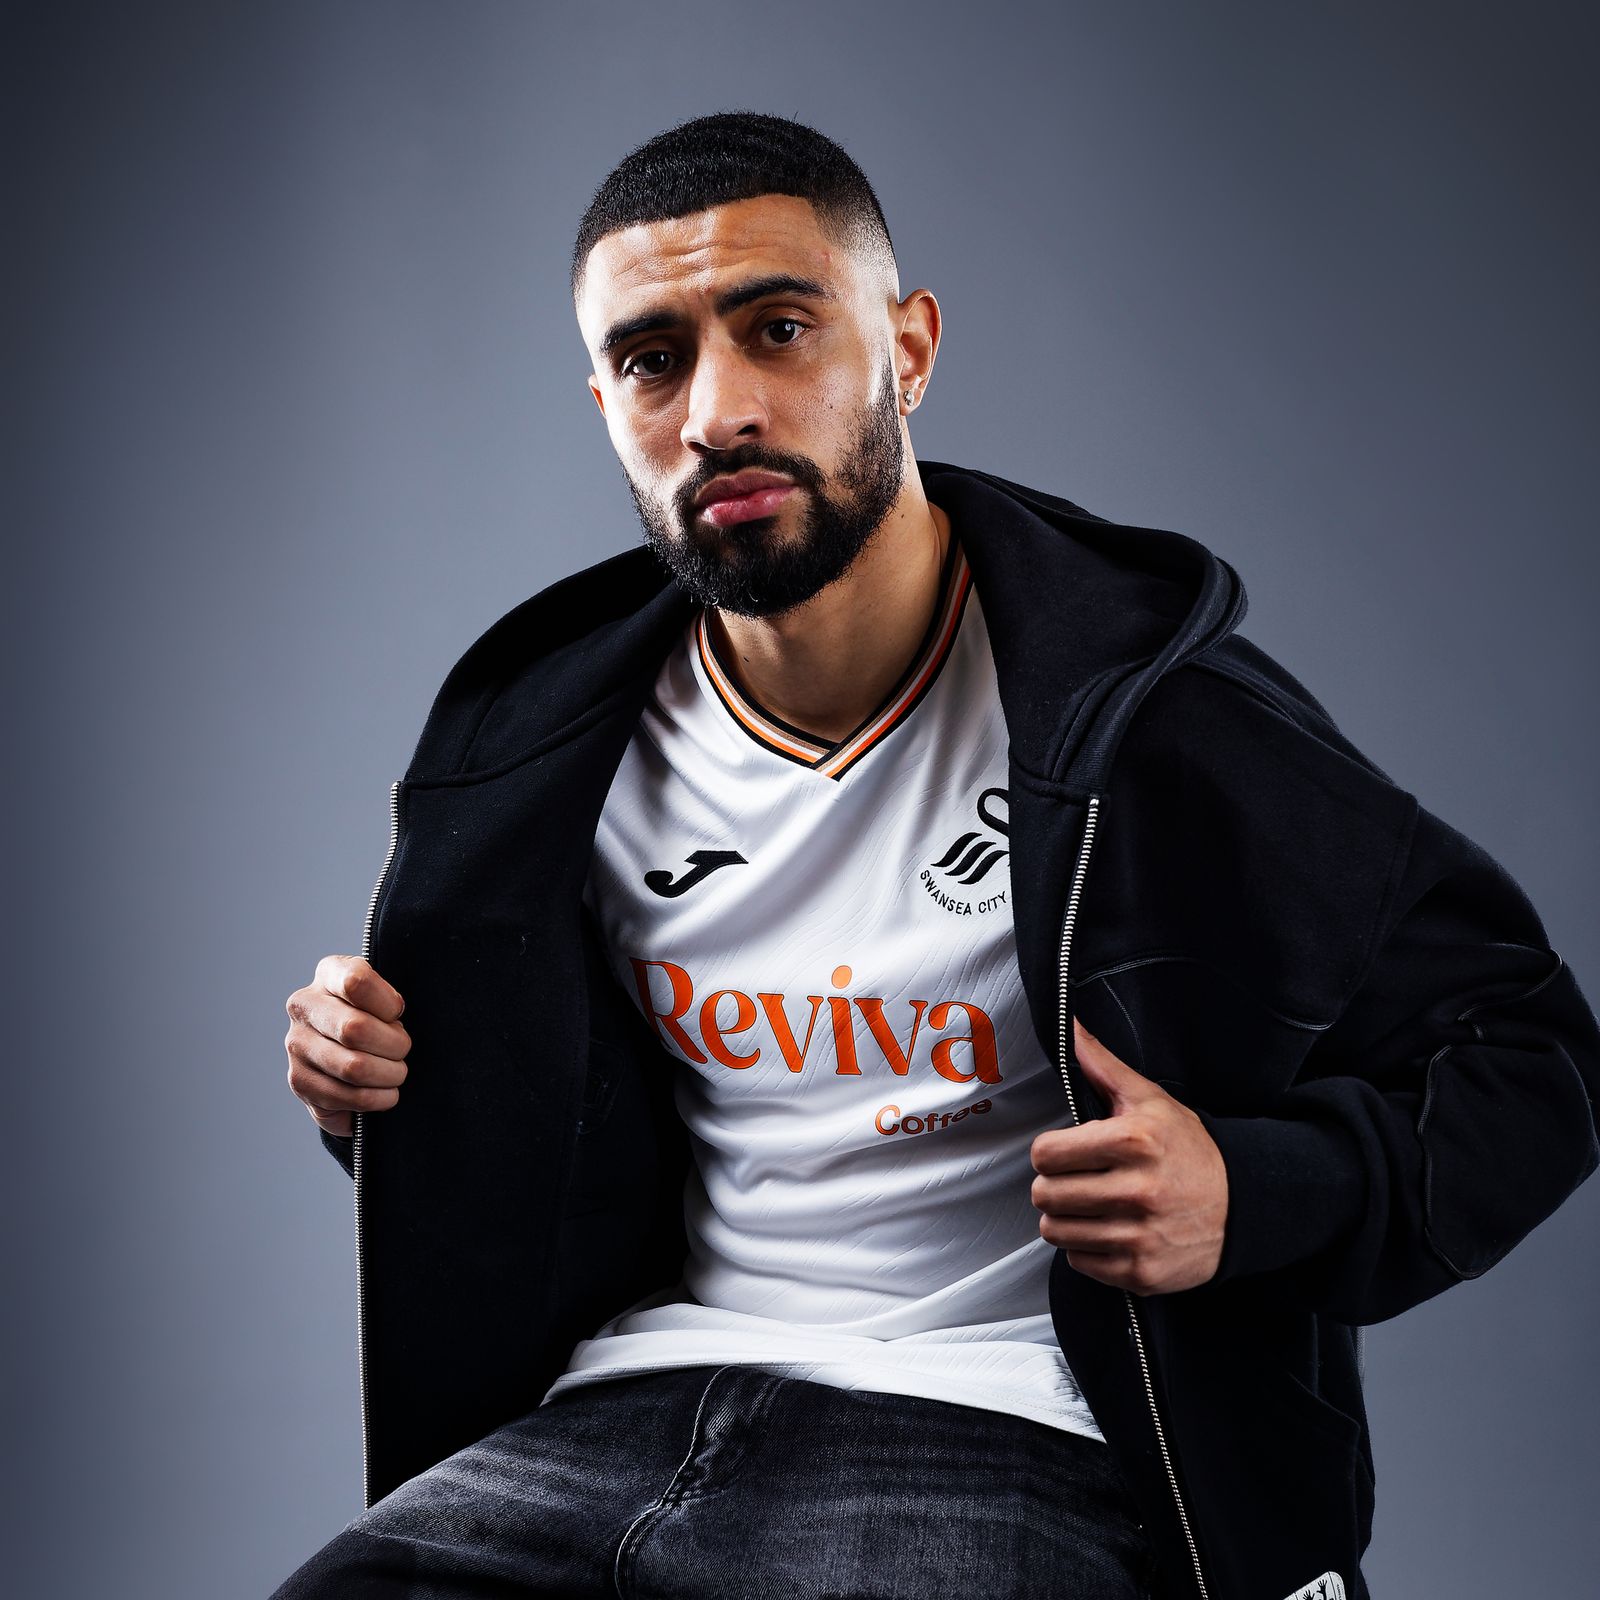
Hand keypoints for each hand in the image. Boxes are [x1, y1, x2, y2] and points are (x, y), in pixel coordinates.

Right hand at [284, 955, 409, 1136]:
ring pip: (353, 1067)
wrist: (353, 1050)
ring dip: (388, 1075)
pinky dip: (377, 1099)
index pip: (356, 981)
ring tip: (396, 1072)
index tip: (399, 1013)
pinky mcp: (299, 1081)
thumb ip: (389, 998)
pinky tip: (385, 1094)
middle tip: (403, 1051)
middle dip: (394, 1046)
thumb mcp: (386, 996)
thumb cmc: (380, 1017)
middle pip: (356, 1029)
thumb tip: (395, 1014)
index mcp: (329, 973)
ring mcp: (297, 1044)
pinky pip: (347, 1096)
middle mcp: (305, 1006)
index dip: (388, 1004)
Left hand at [1030, 1017, 1228, 1294]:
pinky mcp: (1141, 1272)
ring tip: (1088, 1205)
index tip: (1065, 1152)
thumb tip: (1070, 1027)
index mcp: (1133, 1142)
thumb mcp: (1150, 1099)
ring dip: (1065, 1219)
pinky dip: (1085, 1249)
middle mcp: (1137, 1191)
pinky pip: (1079, 1262)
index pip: (1046, 1154)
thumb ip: (1103, 1065)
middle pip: (1045, 1196)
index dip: (1049, 1152)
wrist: (1244, 1206)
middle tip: (1074, 1179)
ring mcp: (1140, 1236)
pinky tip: (1107, 1230)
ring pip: (1056, 1232)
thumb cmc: (1189, 1148)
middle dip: (1052, 1185)